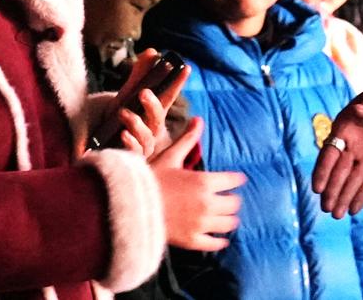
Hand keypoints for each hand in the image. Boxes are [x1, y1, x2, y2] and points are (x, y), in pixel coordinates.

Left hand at [110, 49, 189, 159]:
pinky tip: (123, 134)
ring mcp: (142, 144)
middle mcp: (152, 128)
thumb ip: (140, 74)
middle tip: (143, 92)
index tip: (186, 67)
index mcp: (154, 112)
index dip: (177, 83)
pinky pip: (133, 152)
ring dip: (137, 124)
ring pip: (147, 136)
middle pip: (158, 117)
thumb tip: (152, 51)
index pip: (168, 96)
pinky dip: (130, 142)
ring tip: (123, 112)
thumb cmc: (121, 117)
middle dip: (153, 105)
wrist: (101, 144)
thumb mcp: (128, 94)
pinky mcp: (130, 157)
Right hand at [152, 117, 244, 251]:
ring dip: (229, 219)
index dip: (235, 179)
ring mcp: (200, 224)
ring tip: (224, 216)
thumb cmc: (150, 180)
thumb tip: (198, 119)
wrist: (127, 208)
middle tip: (228, 199)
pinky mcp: (192, 241)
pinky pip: (215, 243)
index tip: (235, 180)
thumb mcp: (170, 157)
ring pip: (229, 223)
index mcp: (204, 181)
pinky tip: (220, 238)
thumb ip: (188, 140)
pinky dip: (220, 241)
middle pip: (235, 203)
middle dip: (232, 200)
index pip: (234, 181)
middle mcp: (207, 203)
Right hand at [313, 76, 362, 217]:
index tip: (317, 188)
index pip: (330, 151)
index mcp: (346, 126)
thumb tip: (359, 111)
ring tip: (336, 215)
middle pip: (338, 170)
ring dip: (343, 197)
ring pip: (351, 179)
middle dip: (332, 190)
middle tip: (327, 208)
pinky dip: (360, 195)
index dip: (322, 170)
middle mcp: (352, 143)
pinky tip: (353, 210)